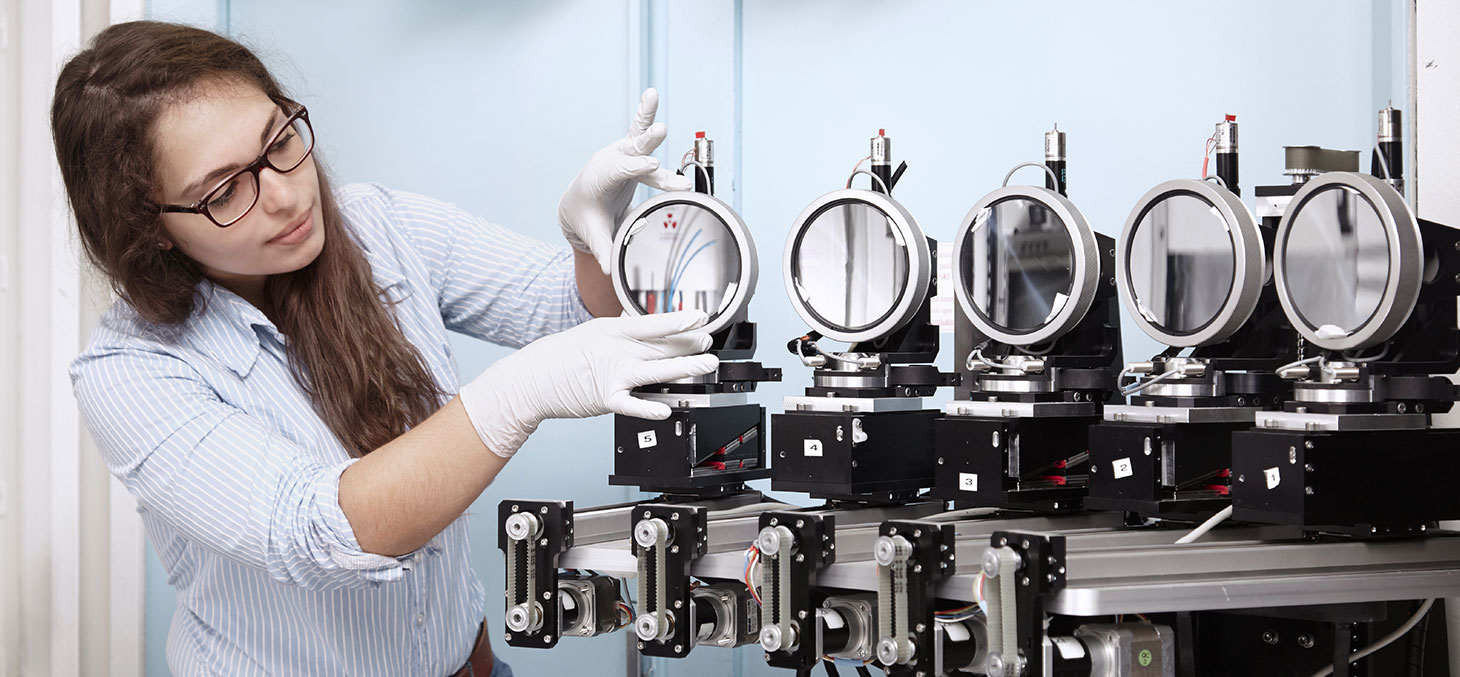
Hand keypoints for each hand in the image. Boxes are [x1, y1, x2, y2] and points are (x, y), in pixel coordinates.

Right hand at [458, 310, 718, 456]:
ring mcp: (611, 376)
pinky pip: (632, 404)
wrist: (533, 378)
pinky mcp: (606, 399)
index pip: (652, 324)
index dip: (679, 320)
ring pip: (655, 371)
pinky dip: (650, 407)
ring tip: (707, 365)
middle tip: (709, 342)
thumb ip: (622, 331)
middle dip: (689, 344)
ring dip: (685, 368)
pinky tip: (668, 408)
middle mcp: (615, 352)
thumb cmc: (563, 355)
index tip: (700, 317)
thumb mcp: (594, 332)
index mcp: (612, 331)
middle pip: (661, 348)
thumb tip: (644, 323)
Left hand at [558, 88, 692, 275]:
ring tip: (652, 97)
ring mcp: (621, 154)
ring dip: (647, 121)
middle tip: (661, 133)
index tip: (652, 166)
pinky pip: (639, 129)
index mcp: (601, 180)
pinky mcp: (630, 151)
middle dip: (645, 144)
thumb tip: (608, 271)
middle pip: (630, 152)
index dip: (635, 169)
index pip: (620, 173)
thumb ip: (604, 250)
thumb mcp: (595, 233)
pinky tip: (651, 93)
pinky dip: (646, 112)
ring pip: (636, 136)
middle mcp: (610, 162)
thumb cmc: (588, 216)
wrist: (578, 202)